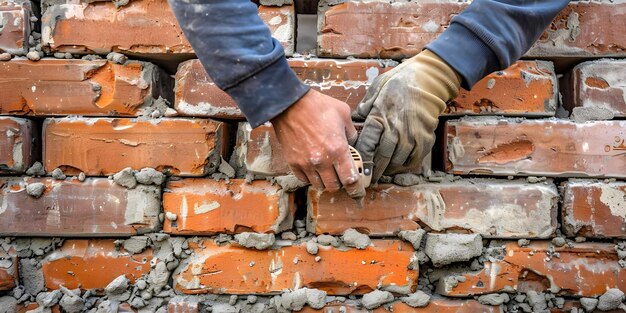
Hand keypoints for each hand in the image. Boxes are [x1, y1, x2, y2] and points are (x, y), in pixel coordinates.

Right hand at [271, 89, 365, 198]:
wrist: (290, 104)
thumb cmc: (317, 106)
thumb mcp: (343, 113)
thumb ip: (351, 131)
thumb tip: (352, 141)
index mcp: (338, 149)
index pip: (350, 180)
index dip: (356, 188)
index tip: (357, 190)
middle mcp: (322, 161)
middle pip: (334, 186)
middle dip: (339, 183)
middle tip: (340, 176)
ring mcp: (306, 163)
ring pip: (318, 185)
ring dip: (324, 181)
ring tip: (326, 172)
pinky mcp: (293, 162)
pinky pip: (303, 179)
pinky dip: (310, 177)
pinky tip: (312, 169)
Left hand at [355, 50, 460, 182]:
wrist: (429, 79)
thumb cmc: (400, 82)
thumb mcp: (377, 89)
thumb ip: (365, 106)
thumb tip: (355, 119)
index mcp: (380, 117)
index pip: (367, 144)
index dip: (361, 158)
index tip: (356, 166)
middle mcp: (395, 129)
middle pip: (381, 157)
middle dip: (373, 169)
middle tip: (367, 177)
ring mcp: (411, 136)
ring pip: (396, 161)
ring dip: (388, 170)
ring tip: (380, 173)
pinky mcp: (424, 139)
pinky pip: (413, 160)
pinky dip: (404, 166)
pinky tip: (397, 167)